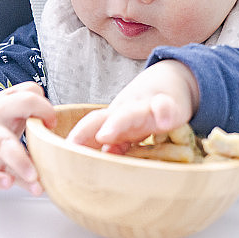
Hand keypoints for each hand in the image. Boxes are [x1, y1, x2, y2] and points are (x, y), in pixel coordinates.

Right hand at [0, 81, 55, 195]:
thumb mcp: (13, 97)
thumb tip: (47, 110)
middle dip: (20, 157)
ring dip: (19, 173)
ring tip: (37, 186)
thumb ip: (31, 95)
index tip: (53, 121)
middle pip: (4, 142)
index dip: (44, 110)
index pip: (25, 103)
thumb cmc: (2, 115)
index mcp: (2, 108)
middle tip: (39, 167)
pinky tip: (9, 183)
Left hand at [66, 60, 199, 152]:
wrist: (176, 81)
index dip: (78, 135)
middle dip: (87, 130)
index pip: (92, 123)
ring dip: (117, 123)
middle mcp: (127, 111)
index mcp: (116, 117)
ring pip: (131, 113)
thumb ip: (116, 143)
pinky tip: (165, 122)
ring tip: (105, 134)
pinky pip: (167, 109)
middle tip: (73, 144)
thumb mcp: (129, 126)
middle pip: (105, 117)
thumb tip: (102, 157)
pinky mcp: (172, 108)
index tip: (63, 149)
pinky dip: (164, 113)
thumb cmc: (148, 110)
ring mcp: (147, 109)